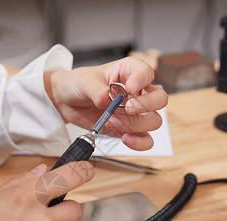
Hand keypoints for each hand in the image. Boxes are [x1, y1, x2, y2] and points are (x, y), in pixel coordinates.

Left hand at [44, 57, 167, 150]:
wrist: (66, 102)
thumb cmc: (78, 84)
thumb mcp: (84, 82)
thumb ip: (97, 90)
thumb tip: (108, 100)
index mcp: (128, 72)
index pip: (147, 72)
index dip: (142, 80)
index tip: (130, 88)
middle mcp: (137, 92)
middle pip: (160, 99)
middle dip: (147, 106)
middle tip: (128, 108)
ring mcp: (135, 113)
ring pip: (153, 121)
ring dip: (134, 125)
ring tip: (112, 121)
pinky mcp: (129, 129)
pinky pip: (145, 139)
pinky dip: (139, 142)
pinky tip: (125, 138)